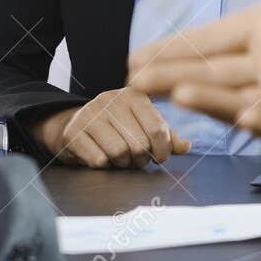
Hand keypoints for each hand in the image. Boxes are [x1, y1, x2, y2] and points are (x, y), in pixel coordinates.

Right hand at [32, 88, 191, 168]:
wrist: (74, 126)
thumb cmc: (117, 128)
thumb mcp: (144, 126)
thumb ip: (167, 136)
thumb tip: (186, 147)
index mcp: (134, 95)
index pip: (158, 129)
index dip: (163, 150)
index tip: (160, 157)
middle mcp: (111, 99)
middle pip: (139, 145)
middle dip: (140, 159)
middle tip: (136, 159)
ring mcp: (90, 113)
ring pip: (119, 153)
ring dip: (122, 163)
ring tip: (119, 157)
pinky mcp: (73, 131)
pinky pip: (98, 160)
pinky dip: (104, 165)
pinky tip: (101, 156)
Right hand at [128, 0, 260, 143]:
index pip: (214, 38)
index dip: (177, 46)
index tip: (138, 55)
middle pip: (213, 73)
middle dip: (171, 76)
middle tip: (130, 80)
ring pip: (238, 98)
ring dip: (204, 97)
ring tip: (166, 91)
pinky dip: (258, 121)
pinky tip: (234, 115)